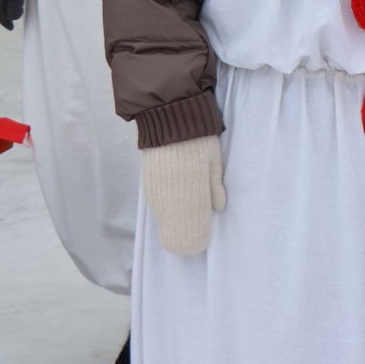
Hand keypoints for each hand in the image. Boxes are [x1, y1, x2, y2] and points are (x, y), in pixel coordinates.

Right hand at [141, 136, 225, 255]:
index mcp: (189, 192)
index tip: (201, 244)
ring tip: (182, 227)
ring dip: (173, 220)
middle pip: (174, 224)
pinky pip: (156, 203)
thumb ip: (214, 186)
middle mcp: (168, 196)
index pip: (191, 223)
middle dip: (184, 232)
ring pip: (164, 214)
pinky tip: (171, 209)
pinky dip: (165, 209)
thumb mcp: (214, 161)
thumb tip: (218, 207)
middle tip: (192, 245)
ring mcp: (154, 190)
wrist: (169, 119)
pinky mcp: (146, 182)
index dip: (196, 235)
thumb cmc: (198, 139)